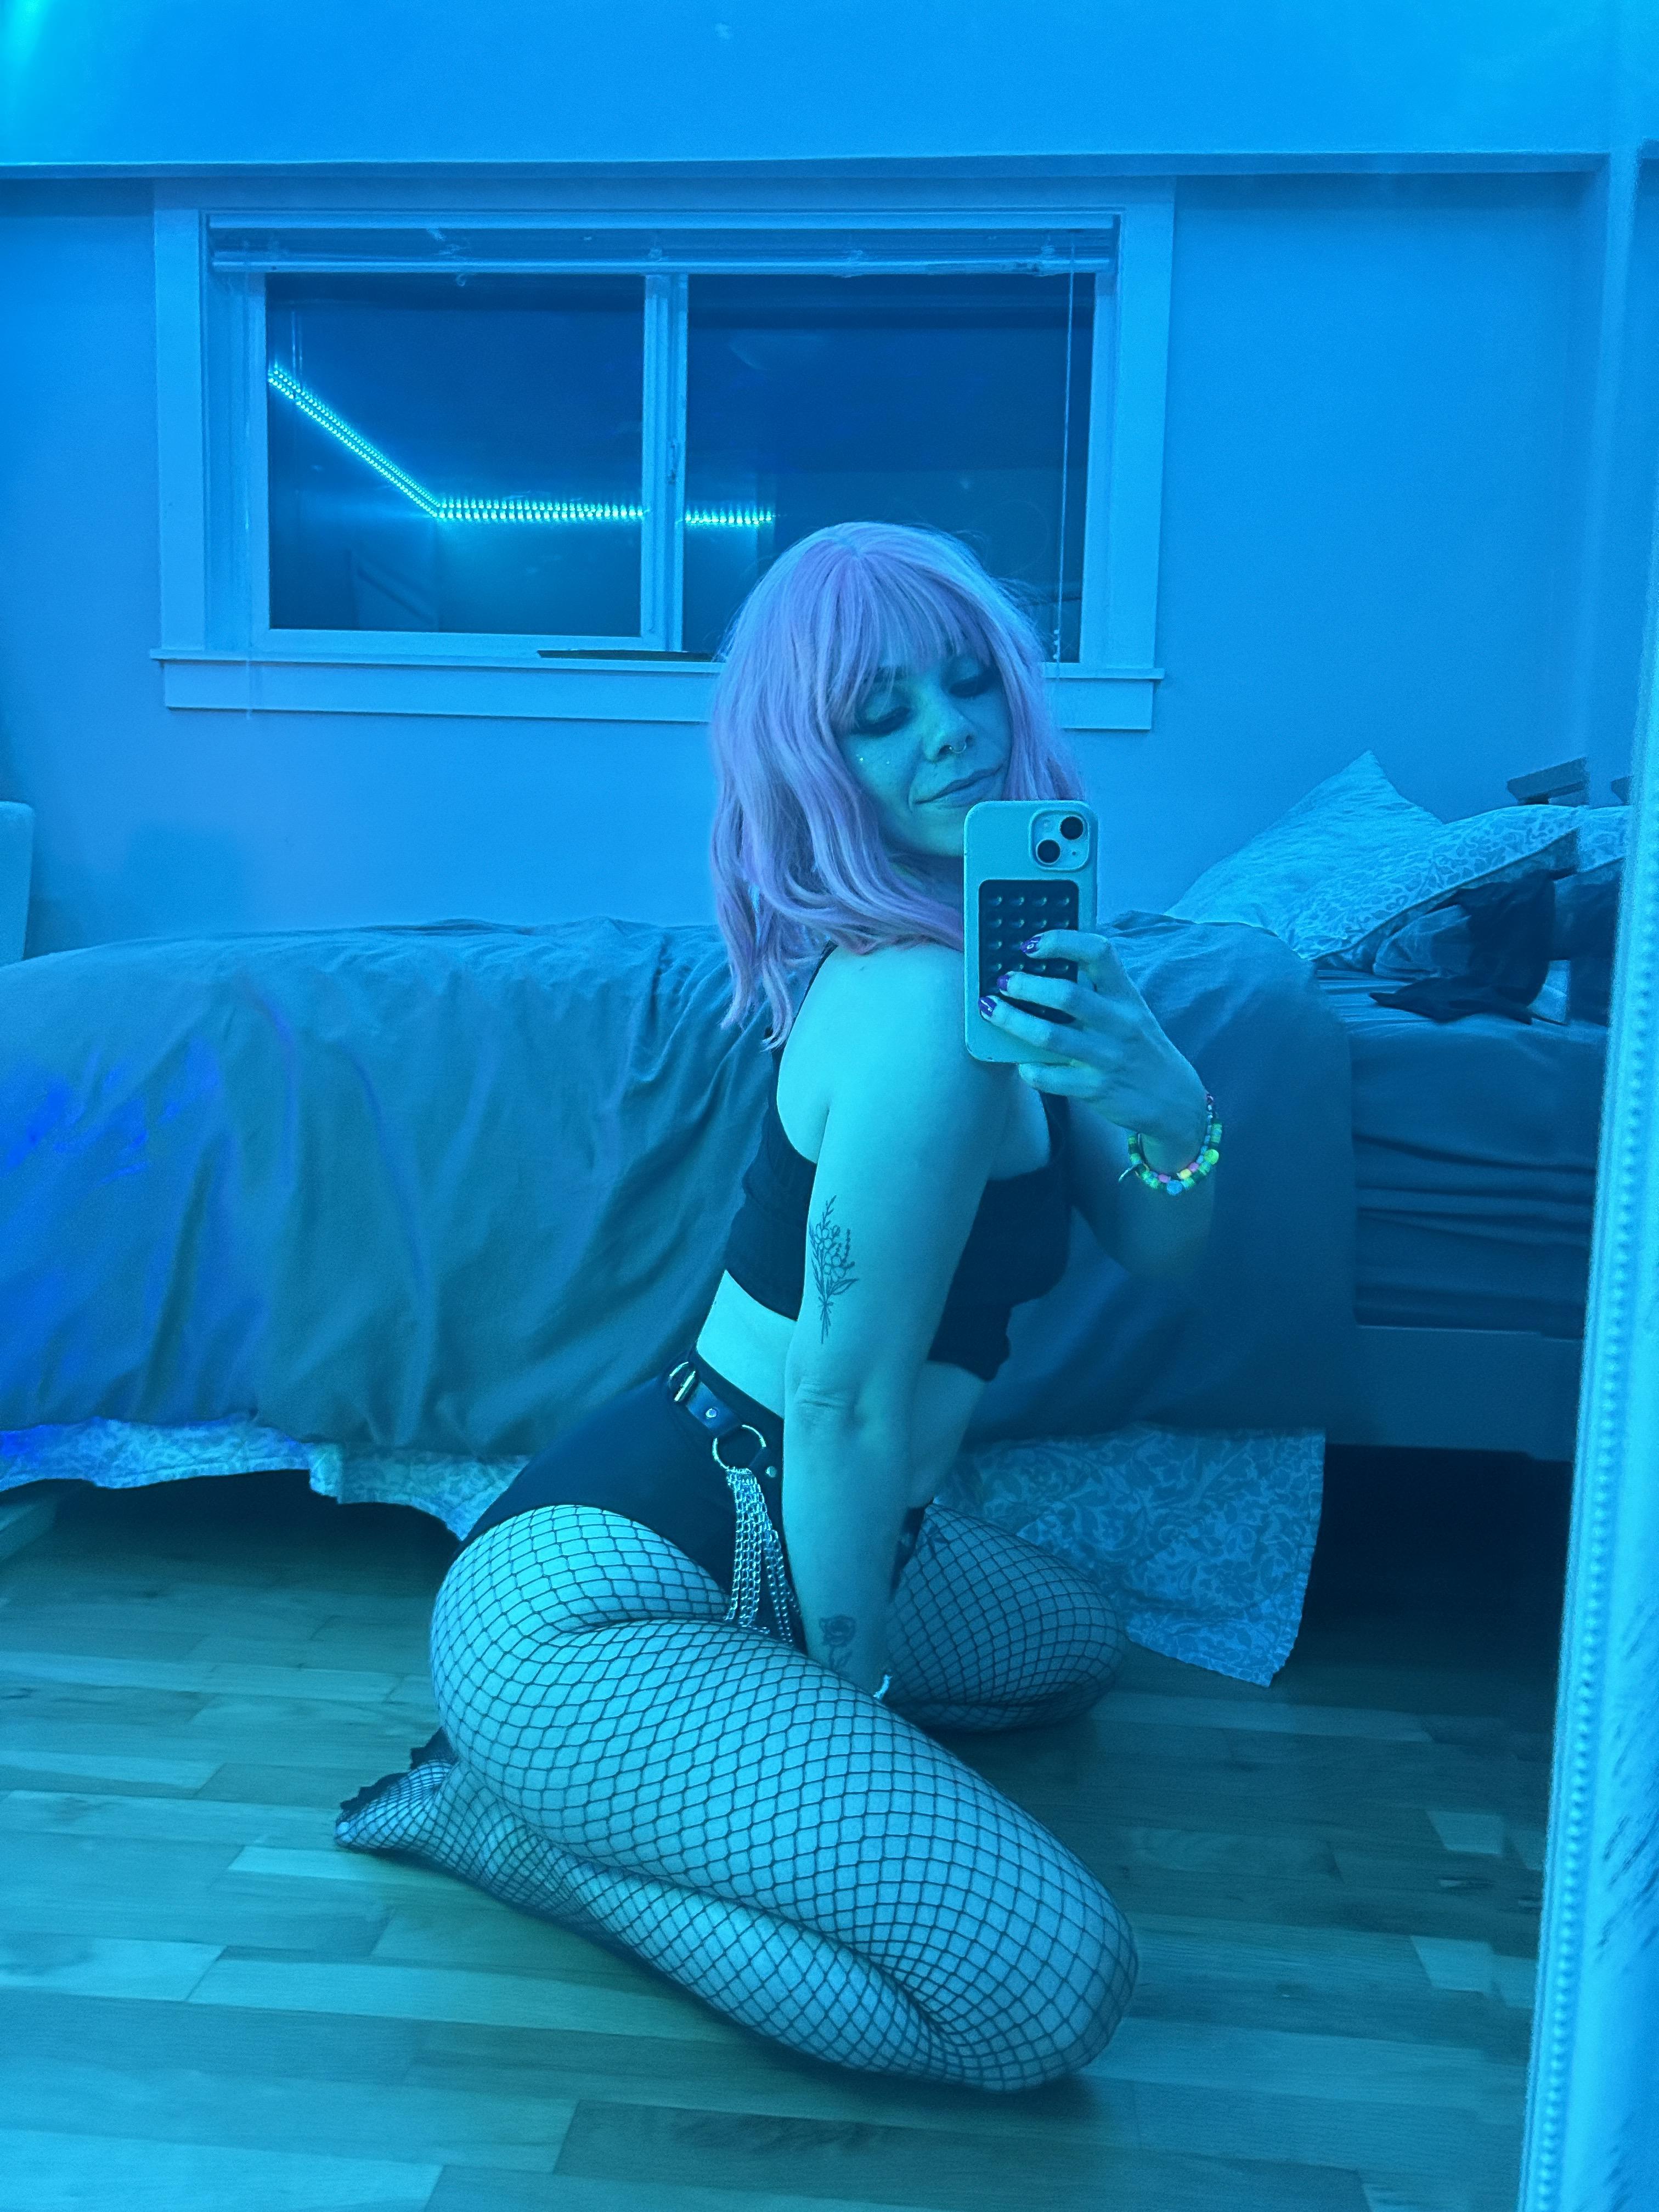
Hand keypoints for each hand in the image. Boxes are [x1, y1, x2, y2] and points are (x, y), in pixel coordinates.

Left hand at [979, 929, 1208, 1159]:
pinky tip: (1019, 1061)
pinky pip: (1051, 1078)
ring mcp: (1108, 1058)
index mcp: (1127, 996)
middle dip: (1026, 985)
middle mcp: (1120, 1023)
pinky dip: (1029, 1069)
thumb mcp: (1131, 1012)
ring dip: (1013, 1022)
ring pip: (1050, 1036)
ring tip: (992, 1011)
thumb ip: (1097, 990)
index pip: (1099, 952)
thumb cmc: (1141, 1049)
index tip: (1030, 943)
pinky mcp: (1096, 1090)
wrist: (1175, 1101)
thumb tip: (1043, 965)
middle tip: (1002, 982)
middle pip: (1066, 994)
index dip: (1062, 941)